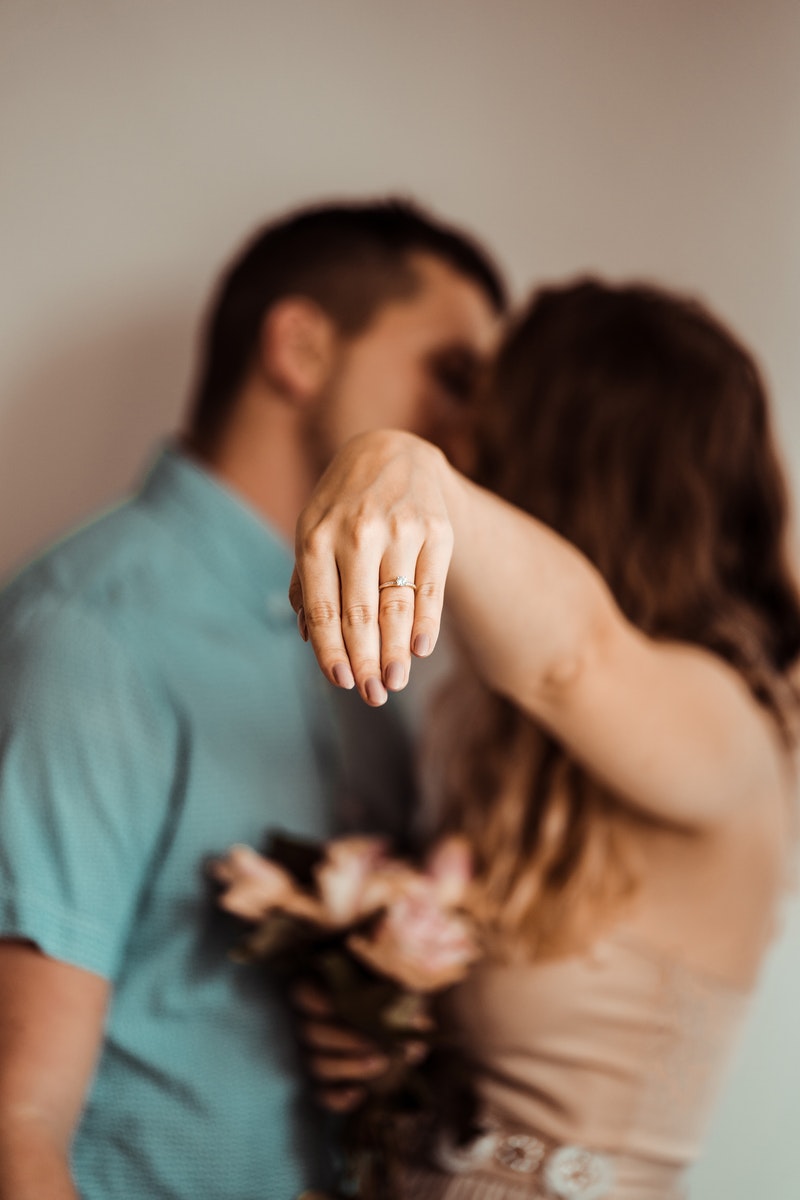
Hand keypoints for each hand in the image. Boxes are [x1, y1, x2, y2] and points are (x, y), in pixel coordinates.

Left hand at [289, 430, 453, 706]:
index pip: (322, 608)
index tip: (341, 683)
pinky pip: (431, 587)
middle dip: (365, 662)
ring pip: (397, 605)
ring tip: (396, 682)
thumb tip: (306, 636)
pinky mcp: (437, 530)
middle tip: (372, 696)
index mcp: (317, 536)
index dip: (331, 651)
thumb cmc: (344, 504)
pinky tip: (421, 649)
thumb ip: (307, 582)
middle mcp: (357, 532)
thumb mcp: (314, 530)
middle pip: (360, 614)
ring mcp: (400, 529)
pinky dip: (426, 623)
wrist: (395, 453)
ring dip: (396, 652)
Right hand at [292, 981, 431, 1112]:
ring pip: (315, 1064)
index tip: (347, 1004)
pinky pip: (321, 1095)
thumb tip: (417, 1021)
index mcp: (320, 991)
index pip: (302, 994)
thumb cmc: (390, 999)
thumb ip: (402, 998)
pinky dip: (338, 1098)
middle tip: (377, 1042)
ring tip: (382, 1063)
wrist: (397, 1029)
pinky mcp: (322, 1083)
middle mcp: (309, 1023)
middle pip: (310, 1032)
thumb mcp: (396, 992)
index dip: (320, 1000)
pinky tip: (361, 1094)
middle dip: (345, 1039)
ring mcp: (313, 1054)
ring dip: (348, 1066)